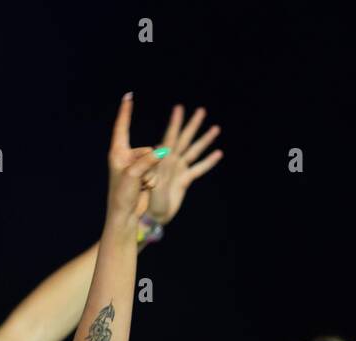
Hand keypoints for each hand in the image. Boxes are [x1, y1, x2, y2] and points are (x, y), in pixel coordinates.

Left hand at [105, 94, 164, 226]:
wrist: (127, 215)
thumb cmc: (122, 195)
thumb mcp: (133, 174)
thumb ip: (148, 159)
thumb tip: (164, 151)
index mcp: (118, 153)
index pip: (122, 127)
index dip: (126, 112)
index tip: (128, 96)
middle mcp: (127, 157)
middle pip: (147, 150)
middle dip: (147, 166)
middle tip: (137, 181)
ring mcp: (137, 166)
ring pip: (155, 161)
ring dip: (151, 176)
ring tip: (141, 186)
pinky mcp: (146, 175)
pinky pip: (157, 171)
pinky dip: (153, 181)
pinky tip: (145, 189)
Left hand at [145, 105, 222, 224]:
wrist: (146, 216)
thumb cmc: (137, 197)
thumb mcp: (138, 177)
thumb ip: (149, 163)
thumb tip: (162, 148)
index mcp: (158, 157)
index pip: (169, 135)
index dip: (175, 122)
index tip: (179, 108)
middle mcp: (169, 160)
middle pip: (184, 138)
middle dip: (193, 125)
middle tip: (201, 110)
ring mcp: (177, 170)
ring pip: (194, 151)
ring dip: (205, 140)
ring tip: (216, 128)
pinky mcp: (184, 181)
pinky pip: (199, 169)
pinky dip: (208, 162)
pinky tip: (218, 153)